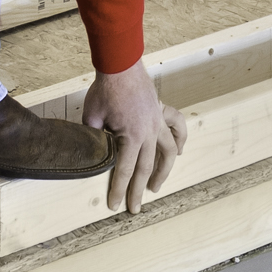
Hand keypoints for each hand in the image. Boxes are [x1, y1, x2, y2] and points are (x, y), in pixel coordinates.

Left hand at [81, 67, 186, 212]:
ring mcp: (158, 122)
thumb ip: (94, 138)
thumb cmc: (105, 89)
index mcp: (131, 136)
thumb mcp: (92, 117)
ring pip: (167, 153)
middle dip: (139, 190)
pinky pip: (177, 127)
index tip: (115, 206)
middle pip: (145, 168)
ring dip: (163, 172)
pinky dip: (179, 140)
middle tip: (135, 208)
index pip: (125, 171)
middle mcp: (149, 132)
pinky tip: (178, 151)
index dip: (118, 190)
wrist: (120, 63)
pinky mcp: (161, 111)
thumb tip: (92, 153)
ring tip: (156, 186)